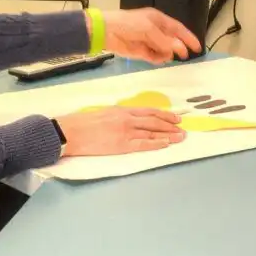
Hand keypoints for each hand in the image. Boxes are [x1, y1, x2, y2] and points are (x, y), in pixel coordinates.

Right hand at [56, 107, 185, 156]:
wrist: (72, 132)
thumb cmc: (83, 123)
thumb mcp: (105, 112)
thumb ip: (119, 115)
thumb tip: (131, 120)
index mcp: (123, 110)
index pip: (149, 111)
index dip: (165, 114)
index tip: (176, 117)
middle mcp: (127, 119)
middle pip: (155, 121)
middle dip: (171, 125)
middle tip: (183, 128)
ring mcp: (126, 132)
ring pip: (152, 132)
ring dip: (168, 135)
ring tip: (180, 137)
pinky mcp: (122, 145)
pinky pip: (143, 144)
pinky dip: (156, 143)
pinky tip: (166, 144)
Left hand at [91, 8, 201, 63]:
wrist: (108, 32)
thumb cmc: (129, 24)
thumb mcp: (149, 29)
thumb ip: (165, 40)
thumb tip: (179, 49)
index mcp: (158, 20)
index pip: (178, 29)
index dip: (188, 37)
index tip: (197, 47)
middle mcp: (155, 30)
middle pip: (172, 41)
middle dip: (177, 48)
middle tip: (183, 56)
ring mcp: (149, 42)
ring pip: (164, 50)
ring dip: (166, 53)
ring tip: (163, 54)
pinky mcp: (142, 52)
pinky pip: (155, 57)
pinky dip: (157, 58)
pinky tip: (156, 58)